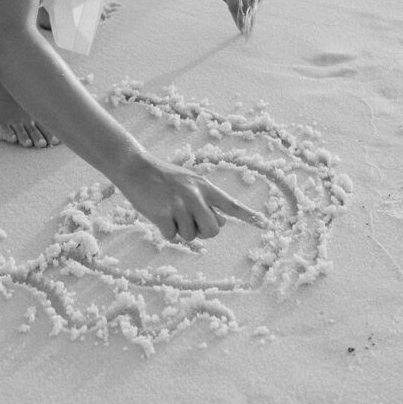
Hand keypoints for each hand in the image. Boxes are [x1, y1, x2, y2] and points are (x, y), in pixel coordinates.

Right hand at [120, 153, 267, 241]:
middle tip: (188, 221)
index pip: (231, 205)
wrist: (135, 167)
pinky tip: (157, 213)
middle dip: (203, 231)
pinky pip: (172, 236)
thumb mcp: (188, 182)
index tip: (267, 225)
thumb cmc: (162, 177)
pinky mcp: (163, 214)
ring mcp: (179, 204)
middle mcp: (195, 195)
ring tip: (168, 210)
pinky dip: (164, 230)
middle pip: (213, 230)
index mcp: (204, 186)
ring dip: (180, 230)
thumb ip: (204, 200)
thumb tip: (218, 224)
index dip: (249, 217)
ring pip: (191, 236)